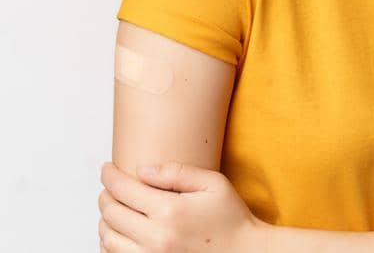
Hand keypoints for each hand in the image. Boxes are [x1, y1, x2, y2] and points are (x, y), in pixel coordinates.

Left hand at [98, 161, 269, 251]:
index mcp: (170, 211)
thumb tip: (141, 170)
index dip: (109, 175)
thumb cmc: (231, 219)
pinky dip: (110, 243)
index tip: (107, 169)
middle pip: (110, 213)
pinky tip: (119, 232)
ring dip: (105, 221)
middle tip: (110, 187)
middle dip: (105, 195)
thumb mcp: (214, 184)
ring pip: (107, 238)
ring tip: (113, 209)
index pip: (123, 189)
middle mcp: (156, 237)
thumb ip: (177, 172)